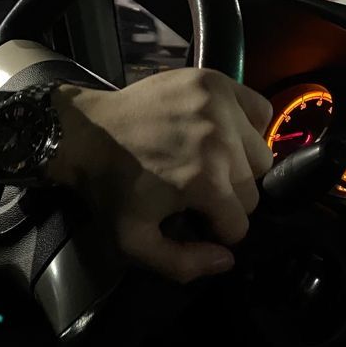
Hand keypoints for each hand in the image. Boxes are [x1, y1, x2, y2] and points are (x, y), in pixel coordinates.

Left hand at [47, 69, 272, 282]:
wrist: (85, 132)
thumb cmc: (110, 187)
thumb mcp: (133, 241)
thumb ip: (182, 265)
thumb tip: (227, 259)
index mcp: (206, 182)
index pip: (240, 224)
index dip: (216, 228)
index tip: (194, 217)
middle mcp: (221, 142)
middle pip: (253, 190)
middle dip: (228, 199)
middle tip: (196, 190)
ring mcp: (220, 106)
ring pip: (260, 153)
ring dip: (240, 165)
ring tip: (207, 161)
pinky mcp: (215, 81)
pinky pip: (259, 110)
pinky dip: (247, 126)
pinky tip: (220, 133)